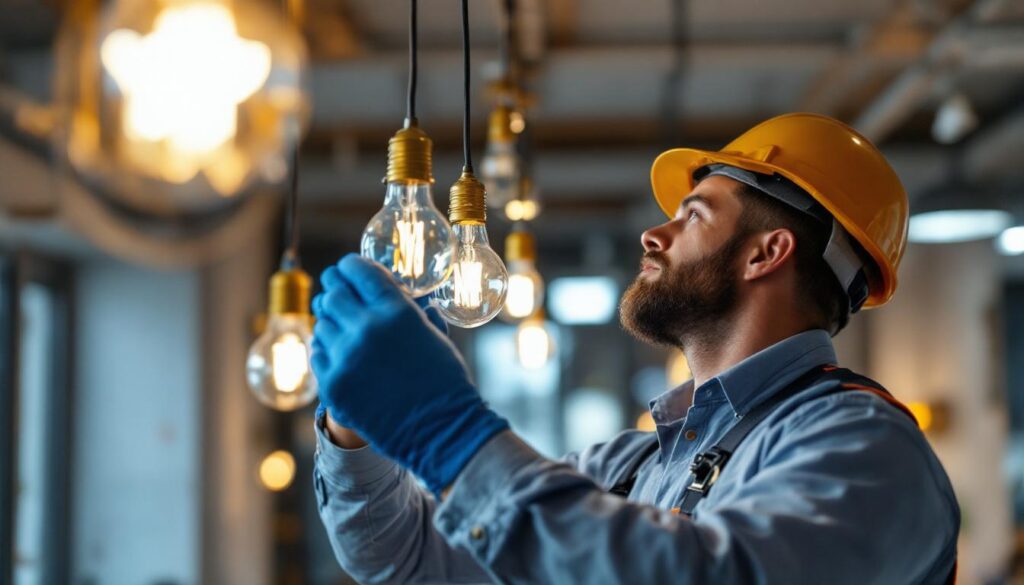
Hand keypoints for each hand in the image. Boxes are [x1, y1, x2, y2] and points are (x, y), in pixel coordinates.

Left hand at [311, 254, 508, 494]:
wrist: (439, 429)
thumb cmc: (444, 380)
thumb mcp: (435, 335)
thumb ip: (415, 311)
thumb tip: (407, 295)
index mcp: (395, 311)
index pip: (359, 272)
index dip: (350, 266)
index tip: (348, 267)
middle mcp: (366, 329)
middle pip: (334, 293)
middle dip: (334, 286)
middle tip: (336, 287)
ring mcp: (345, 358)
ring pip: (322, 323)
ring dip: (331, 319)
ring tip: (340, 322)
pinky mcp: (333, 384)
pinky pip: (318, 353)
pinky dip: (327, 348)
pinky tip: (337, 349)